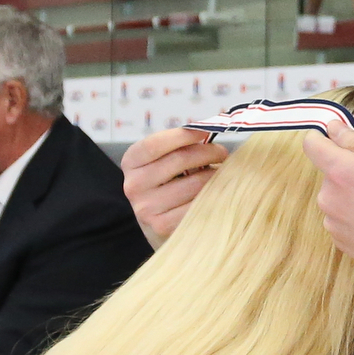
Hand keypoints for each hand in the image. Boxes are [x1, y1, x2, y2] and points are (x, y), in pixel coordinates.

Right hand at [121, 126, 228, 245]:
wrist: (156, 226)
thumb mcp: (161, 162)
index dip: (185, 135)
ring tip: (220, 174)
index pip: (157, 143)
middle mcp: (134, 185)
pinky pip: (198, 205)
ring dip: (215, 175)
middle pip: (180, 159)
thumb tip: (211, 128)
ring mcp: (146, 208)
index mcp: (131, 162)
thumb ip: (179, 146)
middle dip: (208, 152)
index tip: (207, 130)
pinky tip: (217, 193)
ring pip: (194, 183)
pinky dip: (213, 196)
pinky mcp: (162, 226)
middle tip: (222, 153)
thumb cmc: (165, 185)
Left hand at [302, 123, 353, 313]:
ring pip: (341, 195)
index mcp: (342, 173)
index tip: (347, 140)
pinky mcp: (342, 245)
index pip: (313, 144)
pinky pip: (346, 218)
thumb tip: (334, 130)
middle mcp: (329, 199)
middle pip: (333, 171)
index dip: (328, 137)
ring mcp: (334, 225)